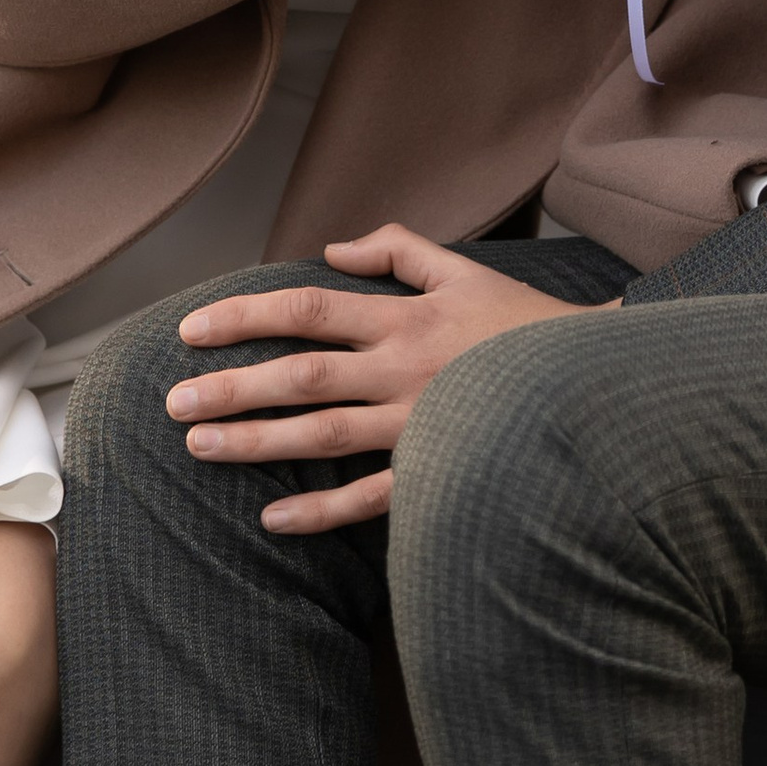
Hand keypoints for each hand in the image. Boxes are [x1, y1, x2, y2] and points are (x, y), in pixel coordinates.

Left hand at [167, 228, 612, 531]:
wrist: (594, 384)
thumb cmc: (524, 326)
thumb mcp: (466, 270)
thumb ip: (399, 251)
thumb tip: (333, 247)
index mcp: (406, 318)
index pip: (309, 309)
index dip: (246, 317)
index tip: (192, 330)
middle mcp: (404, 370)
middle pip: (302, 374)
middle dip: (233, 386)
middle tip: (172, 400)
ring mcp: (418, 426)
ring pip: (323, 435)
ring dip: (257, 442)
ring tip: (199, 445)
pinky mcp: (436, 472)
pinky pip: (371, 498)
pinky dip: (321, 511)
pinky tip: (273, 518)